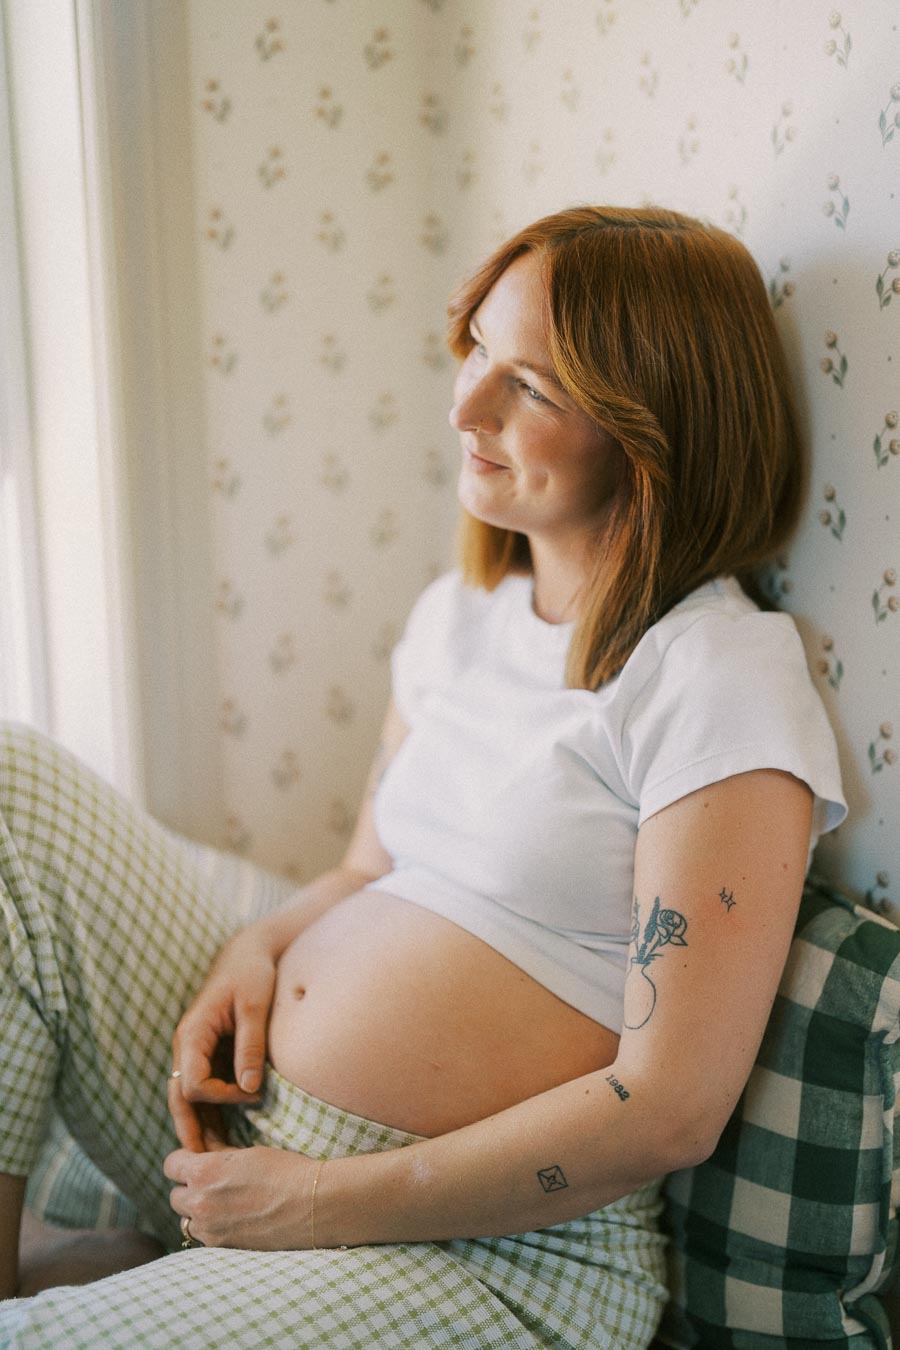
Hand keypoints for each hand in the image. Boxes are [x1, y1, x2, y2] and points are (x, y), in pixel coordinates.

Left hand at [164, 1142, 317, 1249]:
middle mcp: (200, 1203)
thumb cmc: (284, 1171)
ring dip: (198, 1212)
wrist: (312, 1205)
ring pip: (187, 1220)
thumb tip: (201, 1150)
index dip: (183, 1161)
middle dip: (189, 1188)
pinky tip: (234, 1220)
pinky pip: (204, 1238)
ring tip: (224, 1203)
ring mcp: (210, 1230)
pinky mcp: (223, 1249)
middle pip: (175, 1196)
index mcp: (204, 1173)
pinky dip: (212, 1229)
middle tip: (212, 1183)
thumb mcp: (246, 1154)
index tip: (195, 1161)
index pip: (170, 1165)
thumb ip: (217, 1155)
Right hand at [169, 929, 278, 1150]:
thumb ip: (251, 1045)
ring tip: (217, 1162)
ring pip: (187, 1102)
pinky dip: (211, 1115)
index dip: (221, 1097)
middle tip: (206, 1167)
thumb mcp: (255, 1005)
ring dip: (200, 1130)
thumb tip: (249, 1088)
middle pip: (178, 1101)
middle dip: (191, 1133)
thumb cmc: (252, 974)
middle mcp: (186, 1048)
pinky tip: (226, 1138)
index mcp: (192, 1034)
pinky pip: (203, 1093)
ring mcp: (194, 1054)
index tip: (253, 1094)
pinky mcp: (208, 1058)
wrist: (247, 954)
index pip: (192, 1084)